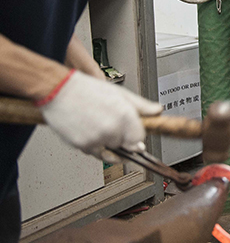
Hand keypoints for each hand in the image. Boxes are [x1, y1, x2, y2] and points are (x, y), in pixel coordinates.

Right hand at [40, 70, 162, 158]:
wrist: (59, 91)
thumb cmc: (87, 90)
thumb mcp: (120, 93)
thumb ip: (141, 105)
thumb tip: (157, 111)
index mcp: (124, 115)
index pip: (140, 138)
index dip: (136, 135)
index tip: (133, 132)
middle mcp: (112, 129)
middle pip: (126, 145)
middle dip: (122, 137)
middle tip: (111, 122)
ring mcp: (97, 139)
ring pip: (111, 151)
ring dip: (108, 142)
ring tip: (99, 124)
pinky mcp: (83, 145)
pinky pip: (95, 153)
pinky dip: (95, 146)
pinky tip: (91, 131)